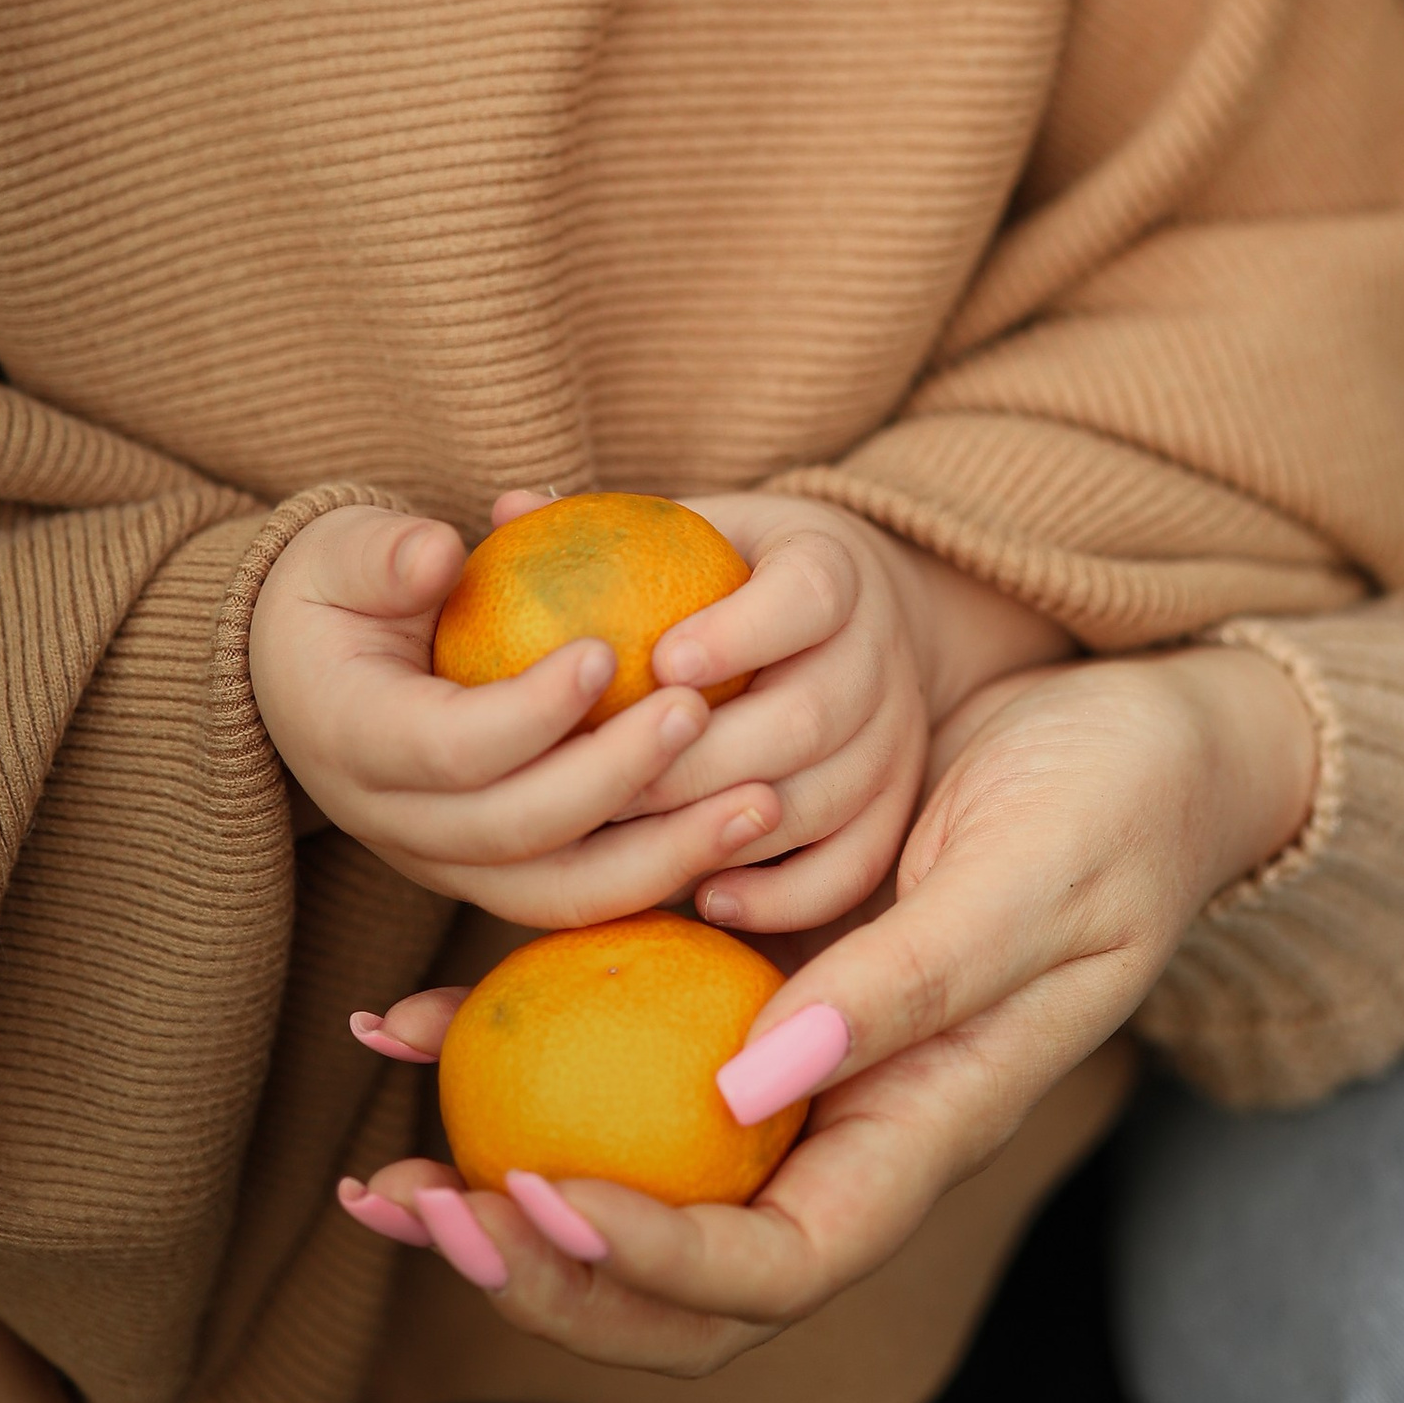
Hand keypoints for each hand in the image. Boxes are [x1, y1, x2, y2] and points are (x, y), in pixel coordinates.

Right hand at [249, 505, 772, 923]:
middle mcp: (397, 825)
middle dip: (617, 779)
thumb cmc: (338, 592)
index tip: (607, 653)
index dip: (529, 713)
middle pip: (518, 831)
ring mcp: (448, 865)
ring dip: (666, 854)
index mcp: (354, 742)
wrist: (304, 675)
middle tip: (702, 710)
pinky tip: (742, 830)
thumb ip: (385, 554)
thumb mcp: (340, 552)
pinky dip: (663, 873)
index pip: (449, 749)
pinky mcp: (497, 878)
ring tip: (762, 799)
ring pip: (562, 890)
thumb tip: (439, 551)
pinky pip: (586, 894)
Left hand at [340, 643, 1318, 1377]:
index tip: (544, 1201)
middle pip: (677, 1268)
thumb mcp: (1027, 883)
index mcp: (921, 1132)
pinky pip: (619, 1044)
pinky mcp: (749, 978)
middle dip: (537, 1266)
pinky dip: (514, 1044)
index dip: (654, 1268)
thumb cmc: (1112, 808)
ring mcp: (788, 1060)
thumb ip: (905, 985)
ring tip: (377, 1164)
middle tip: (414, 1206)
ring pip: (628, 1171)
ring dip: (498, 1178)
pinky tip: (418, 1012)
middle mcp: (841, 1121)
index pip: (775, 1268)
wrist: (1148, 737)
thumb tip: (751, 1085)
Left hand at [588, 490, 1071, 933]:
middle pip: (811, 715)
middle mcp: (879, 652)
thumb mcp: (693, 524)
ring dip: (725, 829)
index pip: (808, 595)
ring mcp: (897, 736)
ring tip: (631, 842)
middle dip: (702, 760)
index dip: (739, 633)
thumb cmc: (739, 570)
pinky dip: (785, 893)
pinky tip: (705, 895)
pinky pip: (854, 865)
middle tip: (605, 783)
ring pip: (828, 799)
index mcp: (833, 566)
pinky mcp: (896, 804)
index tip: (659, 661)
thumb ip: (608, 523)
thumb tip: (506, 507)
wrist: (856, 618)